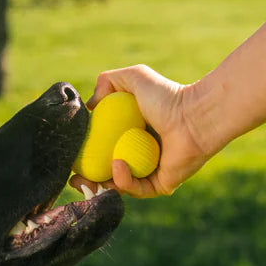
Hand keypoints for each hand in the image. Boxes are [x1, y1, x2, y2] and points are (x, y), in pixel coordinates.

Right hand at [71, 65, 209, 197]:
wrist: (194, 115)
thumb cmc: (168, 95)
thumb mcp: (133, 77)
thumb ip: (108, 81)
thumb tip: (90, 105)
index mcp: (132, 135)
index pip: (103, 150)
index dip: (85, 156)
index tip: (71, 155)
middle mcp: (141, 156)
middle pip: (107, 174)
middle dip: (87, 181)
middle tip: (74, 178)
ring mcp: (151, 172)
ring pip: (119, 187)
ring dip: (100, 185)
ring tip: (88, 179)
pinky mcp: (162, 185)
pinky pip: (137, 188)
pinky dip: (123, 180)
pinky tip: (117, 165)